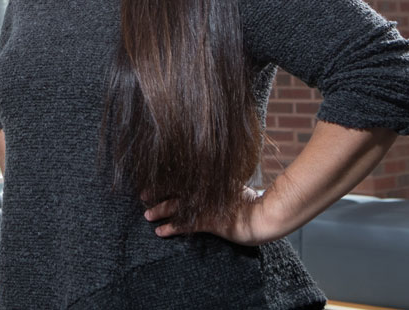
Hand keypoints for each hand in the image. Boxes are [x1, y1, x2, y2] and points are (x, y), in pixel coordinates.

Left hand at [142, 187, 280, 245]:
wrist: (266, 216)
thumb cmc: (252, 202)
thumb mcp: (235, 186)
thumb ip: (220, 182)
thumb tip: (210, 178)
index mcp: (210, 181)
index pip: (183, 177)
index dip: (166, 179)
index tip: (155, 179)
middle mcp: (205, 192)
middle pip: (175, 190)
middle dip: (157, 193)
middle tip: (142, 196)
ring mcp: (206, 207)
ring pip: (176, 207)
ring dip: (160, 211)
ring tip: (147, 215)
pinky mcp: (209, 222)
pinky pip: (185, 225)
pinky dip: (171, 228)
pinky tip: (160, 232)